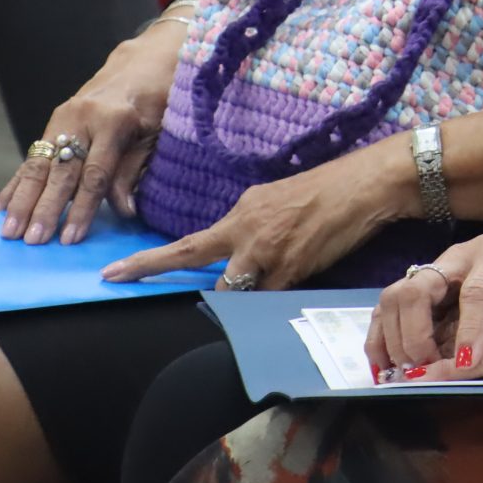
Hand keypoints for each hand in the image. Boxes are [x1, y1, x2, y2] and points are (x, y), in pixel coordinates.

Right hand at [0, 20, 185, 244]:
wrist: (144, 62)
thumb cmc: (159, 100)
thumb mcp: (158, 132)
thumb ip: (135, 169)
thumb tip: (124, 211)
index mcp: (114, 120)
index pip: (95, 174)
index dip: (82, 208)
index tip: (70, 238)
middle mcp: (82, 118)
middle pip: (60, 172)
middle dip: (45, 209)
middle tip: (32, 240)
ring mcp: (63, 118)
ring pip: (38, 165)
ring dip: (22, 200)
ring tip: (8, 231)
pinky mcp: (54, 122)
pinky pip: (32, 157)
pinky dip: (16, 184)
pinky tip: (0, 207)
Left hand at [100, 133, 417, 289]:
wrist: (367, 184)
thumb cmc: (331, 190)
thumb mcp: (280, 201)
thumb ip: (253, 226)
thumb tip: (238, 251)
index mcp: (243, 211)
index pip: (189, 245)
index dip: (148, 262)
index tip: (114, 273)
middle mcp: (247, 231)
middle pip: (197, 264)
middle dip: (164, 272)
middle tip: (122, 279)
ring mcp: (268, 252)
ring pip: (236, 288)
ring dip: (243, 293)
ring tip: (269, 277)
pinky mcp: (293, 269)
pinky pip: (271, 297)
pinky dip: (275, 297)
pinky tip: (294, 280)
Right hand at [364, 224, 482, 377]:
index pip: (474, 292)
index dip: (470, 328)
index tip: (467, 363)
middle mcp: (454, 258)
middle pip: (416, 290)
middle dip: (415, 334)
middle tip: (424, 368)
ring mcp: (431, 270)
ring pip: (393, 297)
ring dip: (391, 337)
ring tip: (402, 372)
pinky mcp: (418, 285)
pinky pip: (386, 309)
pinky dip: (379, 337)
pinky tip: (384, 366)